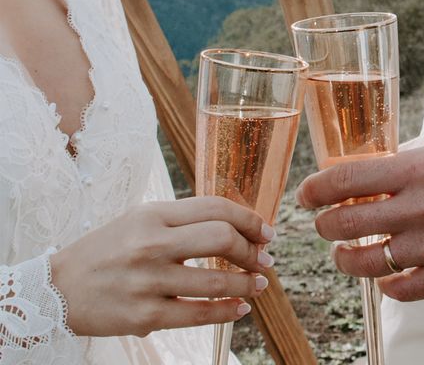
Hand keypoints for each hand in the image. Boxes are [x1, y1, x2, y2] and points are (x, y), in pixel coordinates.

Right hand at [50, 197, 274, 336]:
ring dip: (247, 283)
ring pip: (216, 282)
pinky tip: (239, 308)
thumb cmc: (107, 250)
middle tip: (264, 260)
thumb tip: (234, 227)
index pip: (215, 208)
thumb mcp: (140, 220)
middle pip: (222, 238)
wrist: (58, 289)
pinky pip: (199, 314)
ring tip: (257, 284)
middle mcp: (151, 243)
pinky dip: (227, 312)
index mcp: (153, 214)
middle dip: (252, 250)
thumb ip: (183, 220)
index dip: (249, 219)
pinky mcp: (145, 315)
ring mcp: (148, 280)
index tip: (266, 232)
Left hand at [296, 127, 423, 301]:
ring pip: (369, 261)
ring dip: (345, 259)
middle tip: (322, 223)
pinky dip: (386, 285)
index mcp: (419, 167)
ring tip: (342, 253)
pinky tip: (384, 276)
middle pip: (347, 223)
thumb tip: (365, 167)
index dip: (316, 189)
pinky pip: (405, 290)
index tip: (306, 195)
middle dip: (323, 226)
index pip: (347, 179)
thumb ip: (404, 153)